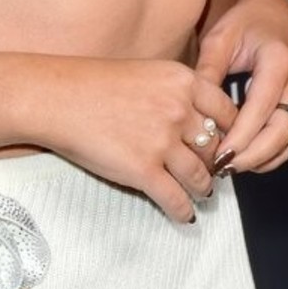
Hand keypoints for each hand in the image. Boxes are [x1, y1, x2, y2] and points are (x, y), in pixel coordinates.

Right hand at [33, 55, 237, 223]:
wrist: (56, 98)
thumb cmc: (93, 84)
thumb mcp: (146, 73)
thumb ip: (175, 93)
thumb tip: (196, 122)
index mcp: (182, 81)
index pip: (227, 111)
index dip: (230, 132)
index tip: (227, 145)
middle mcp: (179, 109)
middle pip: (215, 146)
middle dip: (215, 164)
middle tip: (212, 173)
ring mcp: (163, 141)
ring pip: (200, 177)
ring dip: (203, 190)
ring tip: (200, 194)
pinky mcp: (144, 170)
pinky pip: (176, 199)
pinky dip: (183, 211)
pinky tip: (183, 215)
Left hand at [194, 0, 287, 174]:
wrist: (270, 8)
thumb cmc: (241, 21)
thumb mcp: (219, 39)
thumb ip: (208, 73)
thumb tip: (195, 110)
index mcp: (279, 59)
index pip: (262, 108)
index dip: (241, 136)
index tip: (219, 154)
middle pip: (283, 130)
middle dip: (254, 154)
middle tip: (224, 168)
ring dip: (263, 158)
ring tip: (231, 168)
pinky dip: (273, 153)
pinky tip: (248, 160)